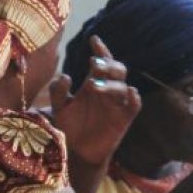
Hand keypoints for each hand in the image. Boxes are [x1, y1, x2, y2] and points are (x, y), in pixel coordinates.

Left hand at [51, 35, 140, 166]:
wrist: (78, 153)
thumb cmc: (70, 127)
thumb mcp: (59, 108)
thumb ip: (58, 91)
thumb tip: (67, 75)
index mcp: (94, 83)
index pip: (102, 62)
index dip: (101, 50)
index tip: (93, 40)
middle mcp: (107, 92)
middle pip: (117, 70)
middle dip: (108, 64)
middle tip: (95, 63)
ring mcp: (117, 105)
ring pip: (124, 87)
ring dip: (112, 83)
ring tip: (94, 85)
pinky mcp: (124, 119)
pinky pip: (134, 106)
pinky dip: (135, 99)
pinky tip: (130, 93)